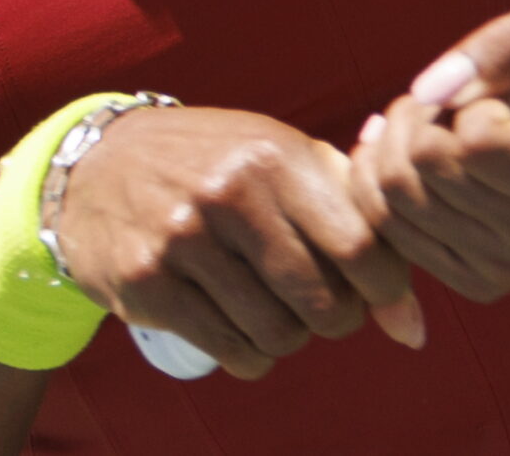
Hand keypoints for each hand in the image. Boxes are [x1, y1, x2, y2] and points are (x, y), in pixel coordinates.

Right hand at [49, 106, 424, 379]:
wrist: (97, 165)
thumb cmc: (215, 163)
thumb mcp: (282, 158)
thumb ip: (354, 218)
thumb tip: (412, 325)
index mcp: (274, 156)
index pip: (361, 242)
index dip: (385, 286)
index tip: (380, 294)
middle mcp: (230, 194)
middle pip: (323, 299)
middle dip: (338, 318)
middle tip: (323, 305)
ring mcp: (182, 240)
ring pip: (278, 333)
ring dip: (290, 337)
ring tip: (276, 309)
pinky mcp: (147, 283)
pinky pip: (230, 351)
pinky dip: (250, 355)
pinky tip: (241, 328)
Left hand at [347, 0, 509, 303]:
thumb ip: (508, 41)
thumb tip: (433, 89)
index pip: (474, 141)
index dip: (473, 102)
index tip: (503, 98)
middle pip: (425, 163)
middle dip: (419, 112)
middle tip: (444, 96)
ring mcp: (508, 273)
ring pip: (394, 191)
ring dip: (394, 137)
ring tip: (425, 118)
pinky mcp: (472, 283)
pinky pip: (385, 224)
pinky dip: (378, 174)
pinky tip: (402, 148)